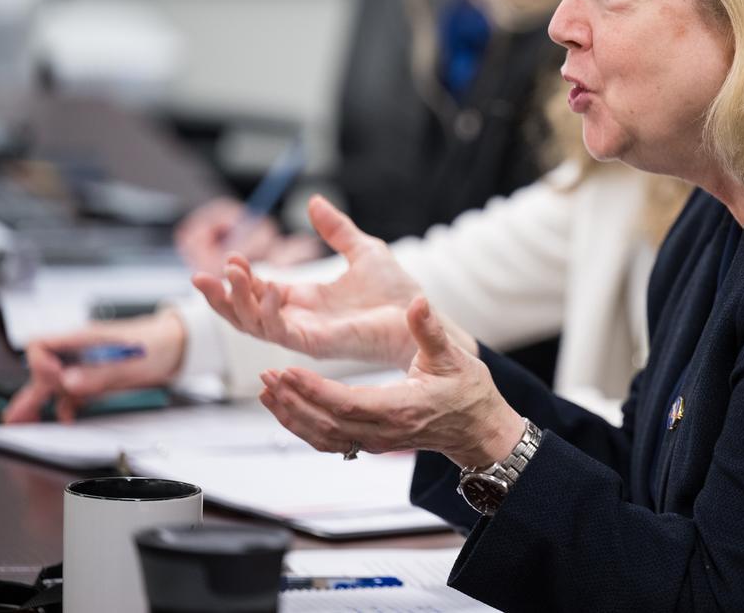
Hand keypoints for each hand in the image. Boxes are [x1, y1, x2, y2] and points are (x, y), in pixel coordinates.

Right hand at [1, 310, 186, 423]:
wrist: (179, 346)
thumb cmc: (157, 343)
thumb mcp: (131, 361)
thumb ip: (99, 373)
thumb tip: (68, 383)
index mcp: (84, 340)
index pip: (43, 346)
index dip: (41, 364)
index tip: (53, 380)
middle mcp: (81, 353)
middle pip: (44, 370)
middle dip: (31, 392)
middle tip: (16, 418)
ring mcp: (88, 367)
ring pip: (55, 385)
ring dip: (40, 403)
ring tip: (25, 422)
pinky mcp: (97, 380)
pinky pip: (74, 394)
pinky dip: (66, 407)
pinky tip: (64, 419)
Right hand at [192, 194, 470, 368]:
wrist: (418, 314)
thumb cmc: (395, 291)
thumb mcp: (362, 249)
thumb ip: (335, 229)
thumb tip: (313, 201)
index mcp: (305, 301)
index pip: (258, 293)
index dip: (240, 278)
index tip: (231, 256)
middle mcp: (299, 320)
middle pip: (244, 314)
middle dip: (220, 297)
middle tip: (200, 276)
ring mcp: (305, 334)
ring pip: (254, 325)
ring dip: (235, 302)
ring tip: (229, 275)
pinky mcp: (316, 344)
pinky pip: (282, 332)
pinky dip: (269, 312)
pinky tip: (270, 290)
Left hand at [258, 297, 522, 468]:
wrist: (476, 427)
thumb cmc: (466, 390)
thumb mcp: (452, 356)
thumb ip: (430, 330)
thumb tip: (417, 302)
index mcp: (401, 408)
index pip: (346, 403)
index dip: (313, 390)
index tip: (287, 370)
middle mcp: (383, 431)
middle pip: (325, 422)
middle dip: (293, 400)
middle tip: (268, 374)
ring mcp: (375, 441)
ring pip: (322, 436)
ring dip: (291, 414)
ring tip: (267, 389)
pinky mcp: (369, 442)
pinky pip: (328, 440)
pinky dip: (302, 426)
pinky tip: (285, 407)